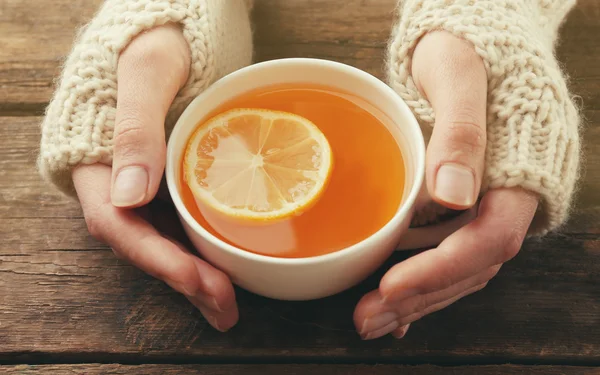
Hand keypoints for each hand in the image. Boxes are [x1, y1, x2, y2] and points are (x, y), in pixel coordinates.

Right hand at [73, 24, 237, 331]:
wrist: (180, 17)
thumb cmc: (160, 32)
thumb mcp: (148, 69)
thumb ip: (135, 126)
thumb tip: (127, 195)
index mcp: (97, 155)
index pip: (117, 223)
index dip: (155, 258)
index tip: (196, 280)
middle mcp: (117, 175)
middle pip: (142, 241)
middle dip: (182, 279)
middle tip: (225, 308)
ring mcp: (144, 177)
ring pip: (162, 236)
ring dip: (194, 273)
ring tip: (228, 304)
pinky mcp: (170, 172)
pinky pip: (181, 217)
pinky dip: (203, 245)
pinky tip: (228, 264)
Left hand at [354, 32, 538, 339]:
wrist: (472, 41)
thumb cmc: (467, 48)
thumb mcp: (459, 73)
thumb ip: (462, 131)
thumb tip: (453, 196)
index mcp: (517, 172)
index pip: (488, 238)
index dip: (442, 269)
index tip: (392, 287)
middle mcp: (505, 199)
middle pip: (469, 266)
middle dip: (420, 297)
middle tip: (366, 319)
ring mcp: (486, 205)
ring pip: (458, 267)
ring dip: (416, 299)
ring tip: (368, 319)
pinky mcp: (465, 206)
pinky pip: (448, 253)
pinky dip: (422, 282)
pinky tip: (395, 304)